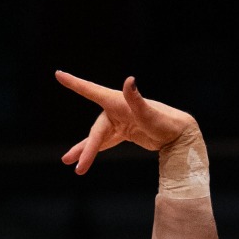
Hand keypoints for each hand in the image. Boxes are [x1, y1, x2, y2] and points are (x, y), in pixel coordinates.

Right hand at [56, 71, 196, 174]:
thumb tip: (129, 80)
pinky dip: (95, 150)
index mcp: (118, 102)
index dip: (74, 84)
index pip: (92, 91)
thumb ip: (137, 99)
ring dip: (85, 151)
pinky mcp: (123, 132)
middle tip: (74, 164)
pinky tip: (84, 160)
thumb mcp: (150, 114)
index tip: (58, 74)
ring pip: (97, 138)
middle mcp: (115, 110)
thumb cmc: (166, 122)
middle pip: (96, 132)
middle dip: (85, 149)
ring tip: (70, 164)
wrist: (179, 134)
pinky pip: (105, 142)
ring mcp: (118, 122)